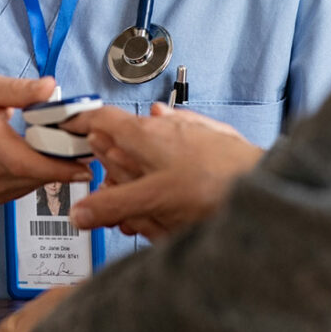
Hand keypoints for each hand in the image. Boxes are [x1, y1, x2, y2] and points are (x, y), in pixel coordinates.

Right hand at [0, 75, 91, 202]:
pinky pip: (28, 187)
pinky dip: (41, 174)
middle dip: (66, 162)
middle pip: (37, 174)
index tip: (86, 161)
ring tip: (69, 147)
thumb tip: (49, 87)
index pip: (27, 162)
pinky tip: (47, 156)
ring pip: (36, 183)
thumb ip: (18, 89)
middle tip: (87, 145)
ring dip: (56, 168)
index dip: (59, 166)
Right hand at [67, 103, 262, 238]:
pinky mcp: (211, 140)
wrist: (263, 181)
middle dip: (116, 169)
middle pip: (126, 140)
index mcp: (144, 133)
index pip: (102, 118)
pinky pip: (180, 152)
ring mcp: (189, 130)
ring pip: (154, 148)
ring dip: (145, 176)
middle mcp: (165, 125)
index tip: (67, 128)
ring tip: (151, 213)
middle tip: (114, 200)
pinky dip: (171, 171)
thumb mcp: (153, 201)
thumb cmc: (213, 184)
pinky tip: (177, 187)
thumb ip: (113, 206)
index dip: (82, 122)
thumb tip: (81, 212)